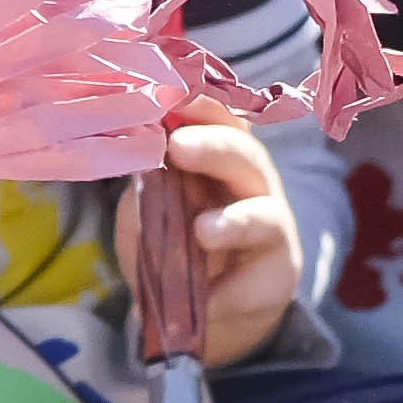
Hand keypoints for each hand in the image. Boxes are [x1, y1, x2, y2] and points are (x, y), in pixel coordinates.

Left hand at [118, 119, 299, 365]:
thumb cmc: (172, 245)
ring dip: (234, 222)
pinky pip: (257, 282)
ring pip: (263, 215)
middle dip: (213, 147)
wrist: (199, 310)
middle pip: (244, 155)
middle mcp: (251, 183)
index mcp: (219, 156)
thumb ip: (143, 183)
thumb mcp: (146, 210)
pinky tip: (206, 301)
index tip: (171, 91)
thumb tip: (125, 150)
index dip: (200, 102)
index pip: (218, 118)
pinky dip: (229, 292)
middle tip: (178, 146)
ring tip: (202, 231)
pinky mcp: (278, 277)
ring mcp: (270, 228)